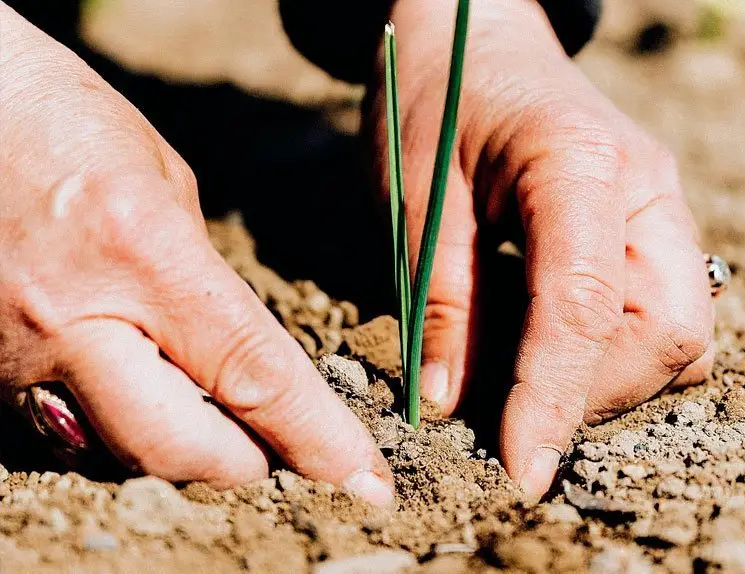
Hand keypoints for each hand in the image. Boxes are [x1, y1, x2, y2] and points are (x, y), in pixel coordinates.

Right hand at [0, 4, 392, 504]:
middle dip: (246, 464)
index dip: (318, 439)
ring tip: (214, 416)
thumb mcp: (161, 179)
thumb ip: (201, 276)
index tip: (366, 480)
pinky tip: (139, 387)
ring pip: (119, 453)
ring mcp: (14, 356)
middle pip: (180, 449)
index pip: (252, 374)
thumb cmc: (58, 118)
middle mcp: (73, 319)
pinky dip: (118, 426)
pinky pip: (66, 430)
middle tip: (280, 452)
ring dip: (182, 448)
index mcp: (142, 252)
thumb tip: (233, 351)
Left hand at [375, 0, 713, 500]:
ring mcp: (659, 208)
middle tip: (509, 413)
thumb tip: (451, 403)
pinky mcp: (649, 229)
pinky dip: (609, 354)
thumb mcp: (416, 192)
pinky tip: (545, 346)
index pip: (587, 305)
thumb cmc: (435, 96)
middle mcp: (646, 189)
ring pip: (677, 335)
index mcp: (580, 163)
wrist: (471, 34)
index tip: (523, 469)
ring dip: (604, 380)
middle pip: (667, 333)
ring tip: (521, 379)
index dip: (555, 398)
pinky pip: (659, 317)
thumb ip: (441, 298)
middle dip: (592, 393)